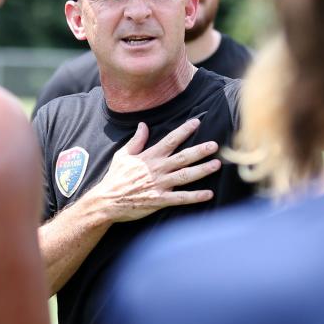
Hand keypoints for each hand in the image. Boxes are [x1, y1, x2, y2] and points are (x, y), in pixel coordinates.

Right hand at [85, 118, 219, 223]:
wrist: (106, 201)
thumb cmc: (115, 178)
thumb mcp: (123, 155)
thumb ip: (136, 140)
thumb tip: (143, 125)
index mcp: (149, 157)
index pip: (170, 140)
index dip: (184, 131)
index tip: (197, 122)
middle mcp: (157, 169)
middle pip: (183, 157)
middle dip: (200, 150)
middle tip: (215, 145)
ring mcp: (159, 185)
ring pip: (185, 176)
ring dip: (202, 170)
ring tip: (216, 165)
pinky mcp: (160, 200)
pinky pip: (181, 198)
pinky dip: (195, 196)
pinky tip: (209, 194)